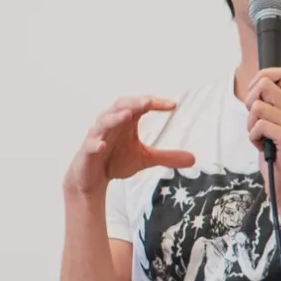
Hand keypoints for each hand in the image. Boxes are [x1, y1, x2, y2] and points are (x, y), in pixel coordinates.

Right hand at [65, 95, 196, 198]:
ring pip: (104, 121)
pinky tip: (103, 145)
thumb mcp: (145, 158)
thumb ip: (166, 157)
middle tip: (147, 102)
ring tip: (127, 115)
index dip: (155, 103)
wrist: (92, 179)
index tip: (173, 106)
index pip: (141, 105)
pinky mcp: (87, 151)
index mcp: (126, 121)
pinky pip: (90, 145)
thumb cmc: (116, 161)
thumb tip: (193, 158)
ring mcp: (98, 136)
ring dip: (115, 117)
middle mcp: (111, 123)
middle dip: (134, 103)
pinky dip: (96, 144)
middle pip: (121, 106)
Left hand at [244, 68, 280, 191]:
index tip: (255, 94)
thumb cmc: (275, 155)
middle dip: (250, 101)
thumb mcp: (271, 124)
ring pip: (258, 107)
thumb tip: (255, 85)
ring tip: (260, 138)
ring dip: (251, 125)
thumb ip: (268, 105)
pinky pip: (260, 126)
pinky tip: (263, 147)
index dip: (263, 77)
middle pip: (264, 85)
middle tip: (254, 120)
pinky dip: (254, 138)